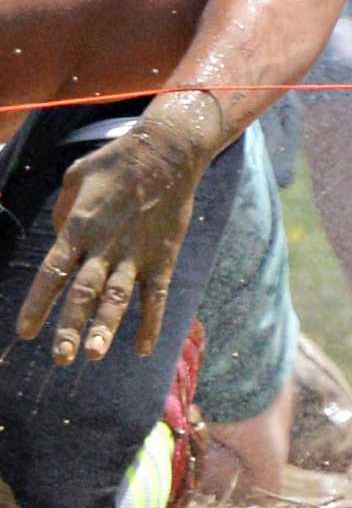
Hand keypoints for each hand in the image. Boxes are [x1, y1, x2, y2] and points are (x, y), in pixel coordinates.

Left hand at [17, 116, 210, 363]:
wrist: (170, 150)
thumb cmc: (118, 159)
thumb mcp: (78, 175)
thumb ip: (64, 209)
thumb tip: (61, 235)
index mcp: (80, 227)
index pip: (53, 272)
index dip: (38, 304)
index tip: (26, 333)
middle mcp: (106, 245)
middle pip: (84, 292)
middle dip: (71, 327)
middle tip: (60, 357)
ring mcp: (137, 252)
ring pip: (118, 297)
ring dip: (106, 328)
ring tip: (93, 355)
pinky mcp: (163, 255)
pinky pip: (156, 294)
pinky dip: (152, 321)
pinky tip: (145, 349)